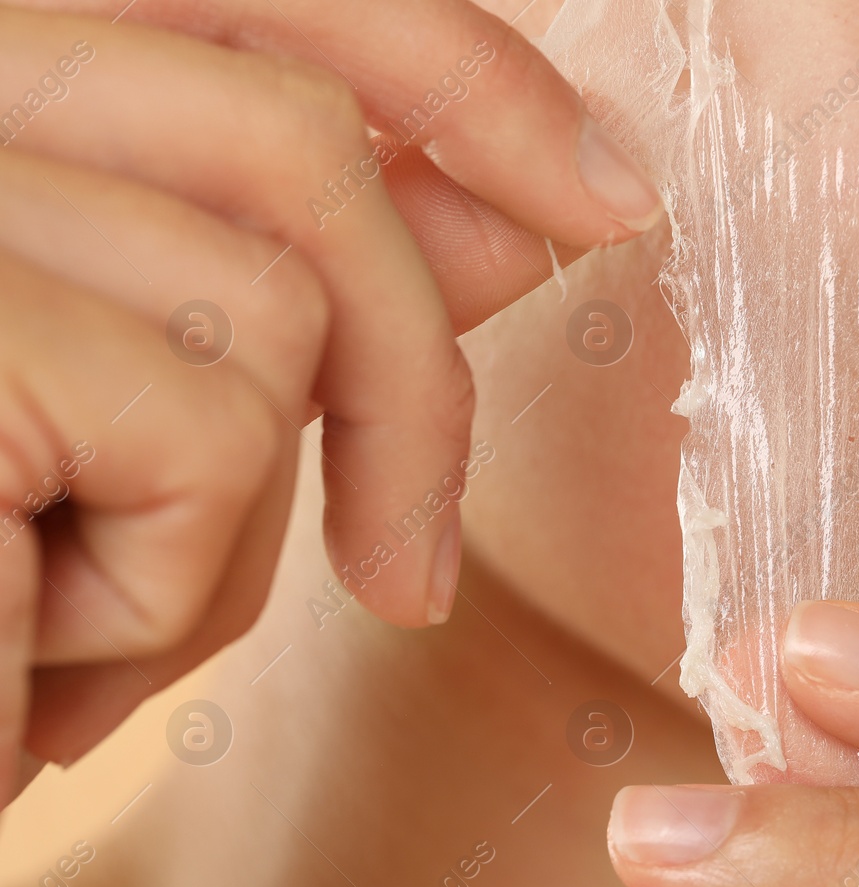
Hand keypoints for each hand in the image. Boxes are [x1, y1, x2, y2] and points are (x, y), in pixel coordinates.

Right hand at [0, 0, 662, 800]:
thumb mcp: (152, 418)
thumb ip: (316, 287)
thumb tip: (527, 207)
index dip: (463, 74)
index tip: (603, 196)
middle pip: (294, 138)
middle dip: (406, 372)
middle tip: (411, 572)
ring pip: (272, 297)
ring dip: (233, 513)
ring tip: (76, 605)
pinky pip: (203, 431)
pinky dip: (166, 588)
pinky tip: (24, 642)